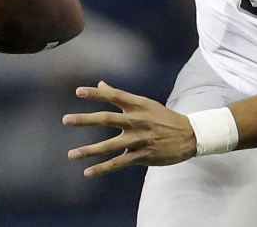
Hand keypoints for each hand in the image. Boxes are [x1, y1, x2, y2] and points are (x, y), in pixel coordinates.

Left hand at [62, 81, 197, 176]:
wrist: (190, 135)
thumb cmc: (164, 118)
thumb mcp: (145, 103)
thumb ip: (120, 96)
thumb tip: (100, 84)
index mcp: (139, 105)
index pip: (115, 96)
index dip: (97, 94)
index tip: (78, 92)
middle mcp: (137, 120)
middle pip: (107, 119)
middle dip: (86, 120)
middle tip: (65, 120)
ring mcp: (139, 139)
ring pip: (109, 145)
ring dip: (89, 150)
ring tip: (71, 154)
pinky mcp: (142, 156)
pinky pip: (118, 163)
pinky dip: (102, 169)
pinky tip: (87, 173)